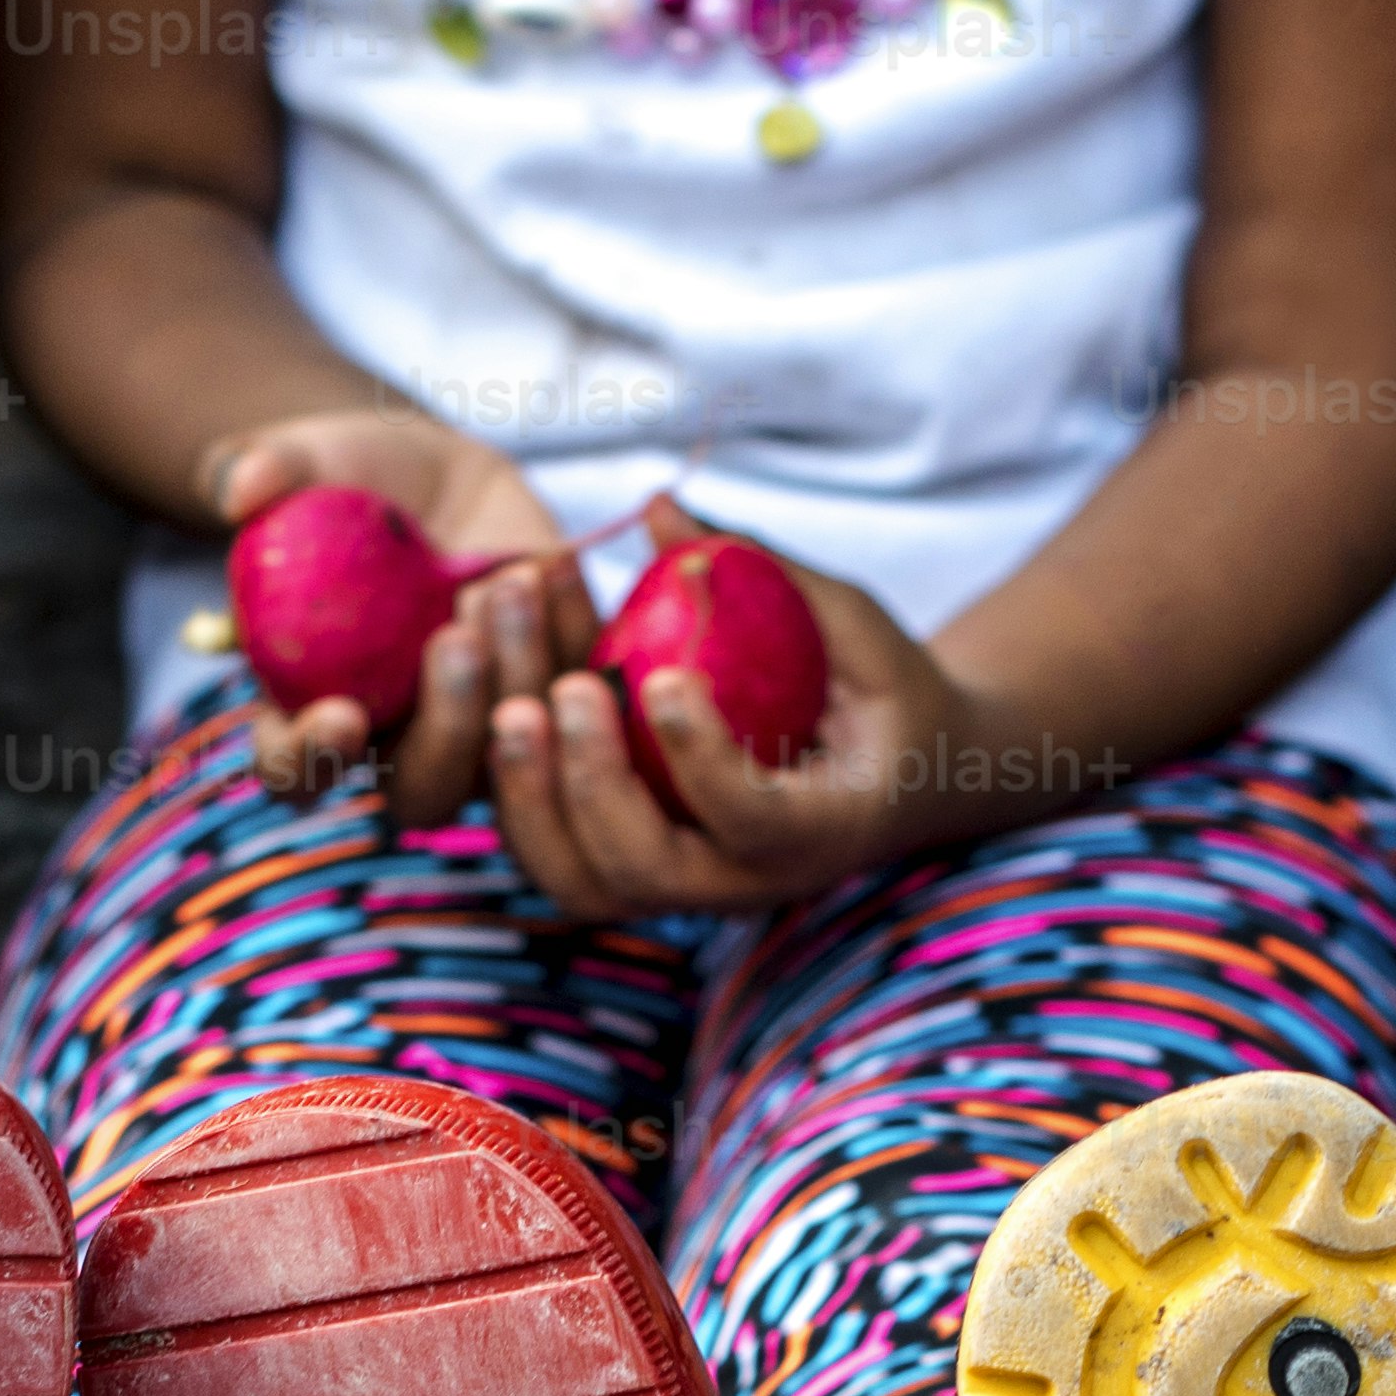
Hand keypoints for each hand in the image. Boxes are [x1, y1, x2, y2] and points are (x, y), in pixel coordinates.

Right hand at [203, 408, 584, 815]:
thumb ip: (259, 470)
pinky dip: (568, 632)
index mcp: (310, 708)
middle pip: (423, 790)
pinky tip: (549, 565)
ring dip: (515, 676)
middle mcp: (398, 738)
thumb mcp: (300, 461)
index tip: (340, 715)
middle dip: (447, 726)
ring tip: (505, 583)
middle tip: (455, 640)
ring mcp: (482, 723)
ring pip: (511, 755)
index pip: (295, 771)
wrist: (432, 475)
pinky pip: (573, 690)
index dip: (311, 761)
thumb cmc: (347, 478)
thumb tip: (239, 489)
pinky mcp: (550, 685)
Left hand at [475, 504, 1006, 915]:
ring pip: (581, 884)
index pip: (752, 822)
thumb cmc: (884, 692)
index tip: (661, 677)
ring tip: (509, 702)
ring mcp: (681, 885)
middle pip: (642, 872)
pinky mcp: (632, 867)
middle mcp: (743, 880)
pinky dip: (514, 790)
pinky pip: (554, 855)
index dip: (701, 758)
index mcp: (820, 830)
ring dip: (531, 799)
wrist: (899, 777)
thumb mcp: (856, 629)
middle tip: (564, 690)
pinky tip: (497, 700)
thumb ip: (770, 574)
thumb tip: (660, 510)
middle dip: (590, 784)